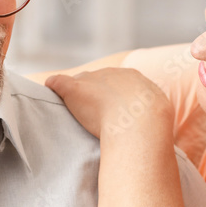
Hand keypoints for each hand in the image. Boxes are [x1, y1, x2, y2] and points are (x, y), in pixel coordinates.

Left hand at [45, 68, 172, 139]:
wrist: (139, 124)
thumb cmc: (151, 128)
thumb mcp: (157, 116)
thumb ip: (151, 118)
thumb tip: (151, 132)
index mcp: (135, 79)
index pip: (118, 82)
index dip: (112, 96)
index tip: (109, 109)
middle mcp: (113, 74)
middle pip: (98, 79)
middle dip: (93, 91)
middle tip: (90, 109)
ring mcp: (93, 80)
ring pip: (79, 81)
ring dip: (74, 92)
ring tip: (70, 106)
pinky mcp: (74, 89)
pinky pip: (59, 83)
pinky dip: (53, 86)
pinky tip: (48, 90)